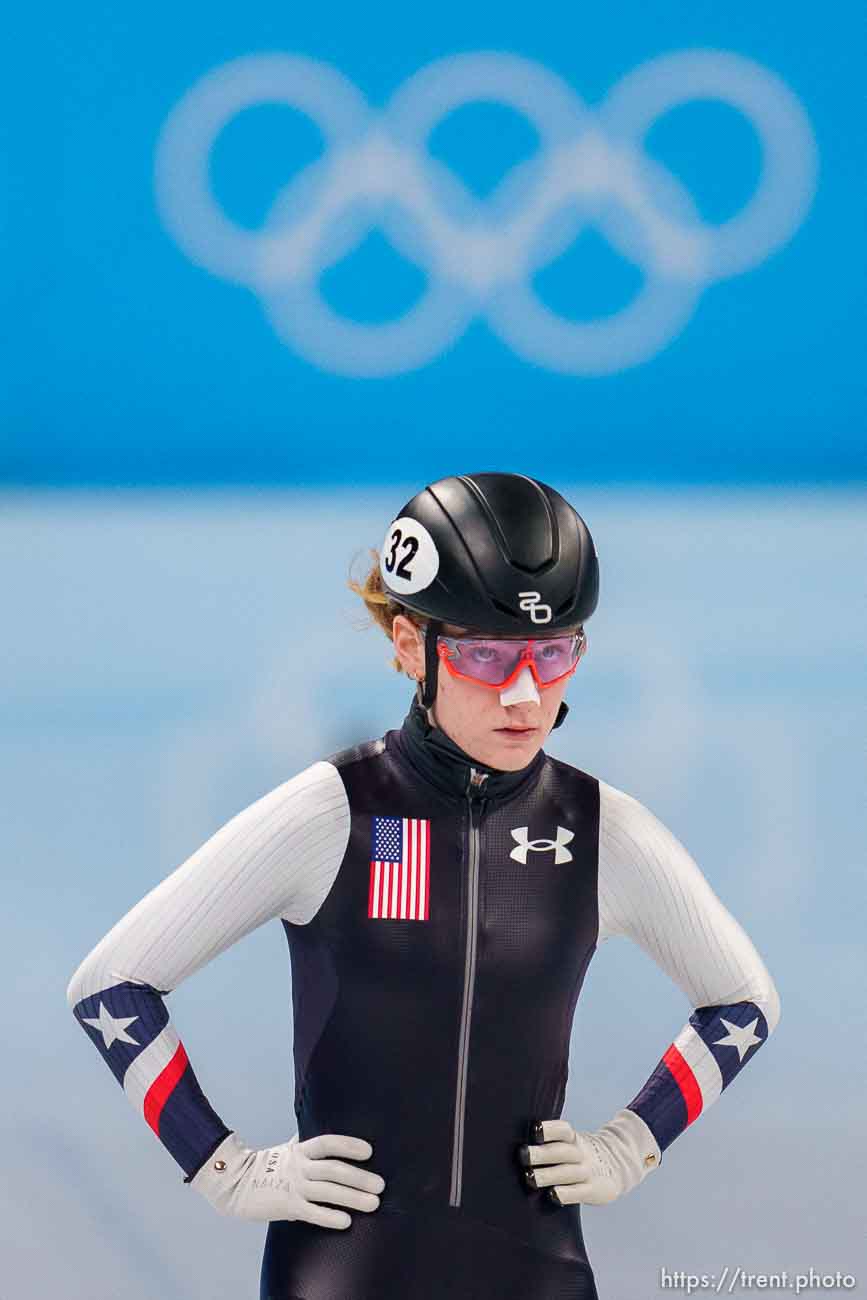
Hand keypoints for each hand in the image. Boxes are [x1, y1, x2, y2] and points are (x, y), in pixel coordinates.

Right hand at [191, 1131, 385, 1226]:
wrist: (235, 1185)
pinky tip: (346, 1221)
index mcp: (300, 1150)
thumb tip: (315, 1124)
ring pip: (328, 1191)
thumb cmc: (266, 1165)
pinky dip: (330, 1216)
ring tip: (373, 1203)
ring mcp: (293, 1186)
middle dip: (360, 1177)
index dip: (349, 1145)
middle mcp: (298, 1166)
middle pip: (334, 1169)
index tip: (369, 1151)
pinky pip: (312, 1212)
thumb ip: (304, 1142)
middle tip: (381, 1185)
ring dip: (353, 1197)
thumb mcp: (287, 1149)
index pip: (328, 1143)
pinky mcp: (287, 1206)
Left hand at [517, 1108, 659, 1206]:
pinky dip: (566, 1193)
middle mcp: (580, 1153)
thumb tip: (514, 1139)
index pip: (562, 1130)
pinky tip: (552, 1195)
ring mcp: (587, 1172)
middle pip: (561, 1151)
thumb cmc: (577, 1155)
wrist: (616, 1167)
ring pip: (568, 1173)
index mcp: (573, 1139)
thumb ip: (550, 1142)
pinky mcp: (593, 1190)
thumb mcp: (570, 1143)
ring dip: (549, 1175)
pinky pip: (580, 1192)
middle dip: (542, 1153)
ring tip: (530, 1177)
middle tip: (523, 1154)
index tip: (535, 1129)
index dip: (550, 1129)